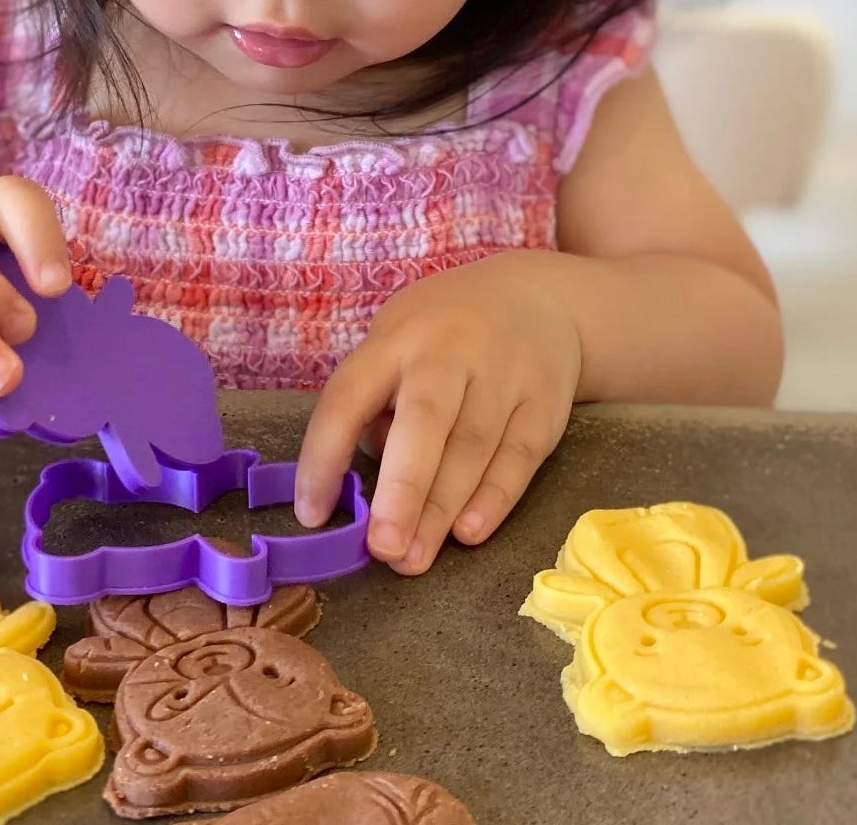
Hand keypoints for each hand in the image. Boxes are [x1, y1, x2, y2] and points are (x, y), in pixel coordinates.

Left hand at [295, 254, 581, 573]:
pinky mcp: (544, 402)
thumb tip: (366, 481)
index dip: (325, 455)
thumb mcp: (396, 340)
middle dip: (402, 489)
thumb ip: (378, 402)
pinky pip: (518, 456)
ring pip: (472, 448)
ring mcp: (502, 375)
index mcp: (395, 340)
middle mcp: (448, 353)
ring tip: (413, 560)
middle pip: (424, 422)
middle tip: (382, 548)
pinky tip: (468, 533)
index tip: (312, 513)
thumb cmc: (443, 333)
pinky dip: (494, 498)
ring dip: (441, 510)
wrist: (536, 297)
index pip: (348, 396)